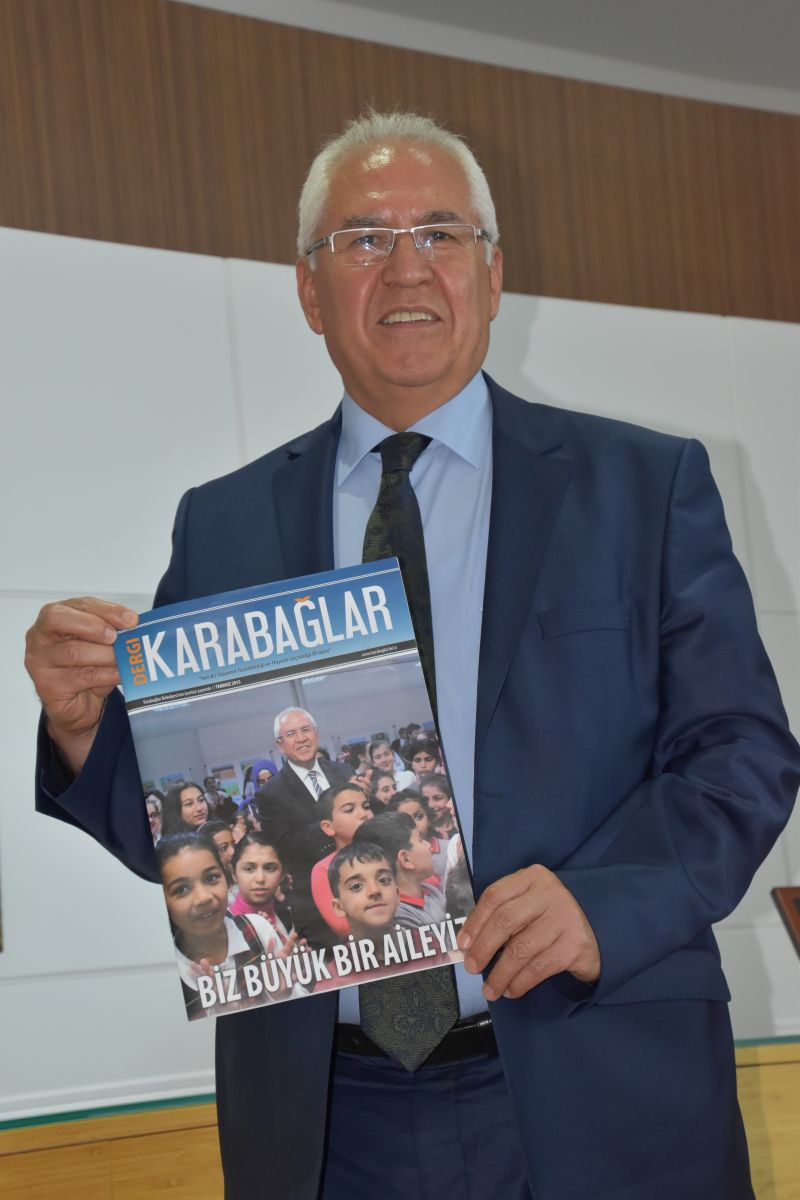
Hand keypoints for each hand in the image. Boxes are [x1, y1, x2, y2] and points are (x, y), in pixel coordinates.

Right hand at [24, 597, 137, 773]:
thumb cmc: (87, 666)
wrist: (77, 705)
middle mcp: (40, 636)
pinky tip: (119, 674)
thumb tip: (133, 624)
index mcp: (54, 617)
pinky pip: (81, 676)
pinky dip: (106, 674)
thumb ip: (111, 630)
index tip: (130, 619)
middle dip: (94, 626)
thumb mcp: (98, 644)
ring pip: (74, 652)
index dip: (106, 610)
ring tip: (124, 659)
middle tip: (116, 637)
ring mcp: (40, 662)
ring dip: (106, 655)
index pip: (78, 605)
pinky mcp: (48, 686)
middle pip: (60, 621)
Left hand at [458, 864, 600, 1000]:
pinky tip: (511, 989)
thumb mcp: (530, 902)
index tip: (463, 943)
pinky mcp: (575, 946)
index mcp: (533, 878)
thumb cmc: (551, 916)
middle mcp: (549, 894)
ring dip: (500, 974)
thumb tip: (470, 942)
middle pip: (506, 921)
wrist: (599, 928)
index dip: (475, 921)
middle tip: (472, 967)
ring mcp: (564, 919)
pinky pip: (538, 968)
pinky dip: (520, 982)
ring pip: (521, 949)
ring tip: (491, 989)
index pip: (495, 895)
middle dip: (484, 948)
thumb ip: (504, 913)